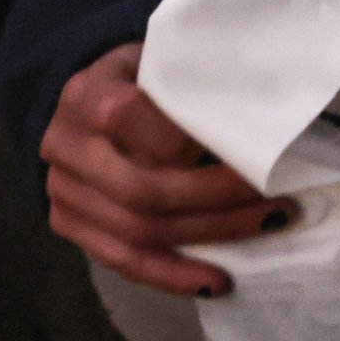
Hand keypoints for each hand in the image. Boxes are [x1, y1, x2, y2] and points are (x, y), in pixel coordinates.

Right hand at [41, 43, 289, 296]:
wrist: (87, 99)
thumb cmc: (143, 75)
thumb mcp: (162, 59)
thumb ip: (194, 81)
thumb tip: (262, 112)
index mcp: (87, 94)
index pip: (130, 120)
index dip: (188, 138)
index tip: (246, 143)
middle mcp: (66, 146)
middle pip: (142, 189)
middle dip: (216, 198)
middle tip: (277, 195)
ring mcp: (62, 191)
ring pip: (137, 231)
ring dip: (209, 235)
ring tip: (266, 225)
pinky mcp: (68, 224)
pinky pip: (121, 260)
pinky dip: (171, 275)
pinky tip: (213, 281)